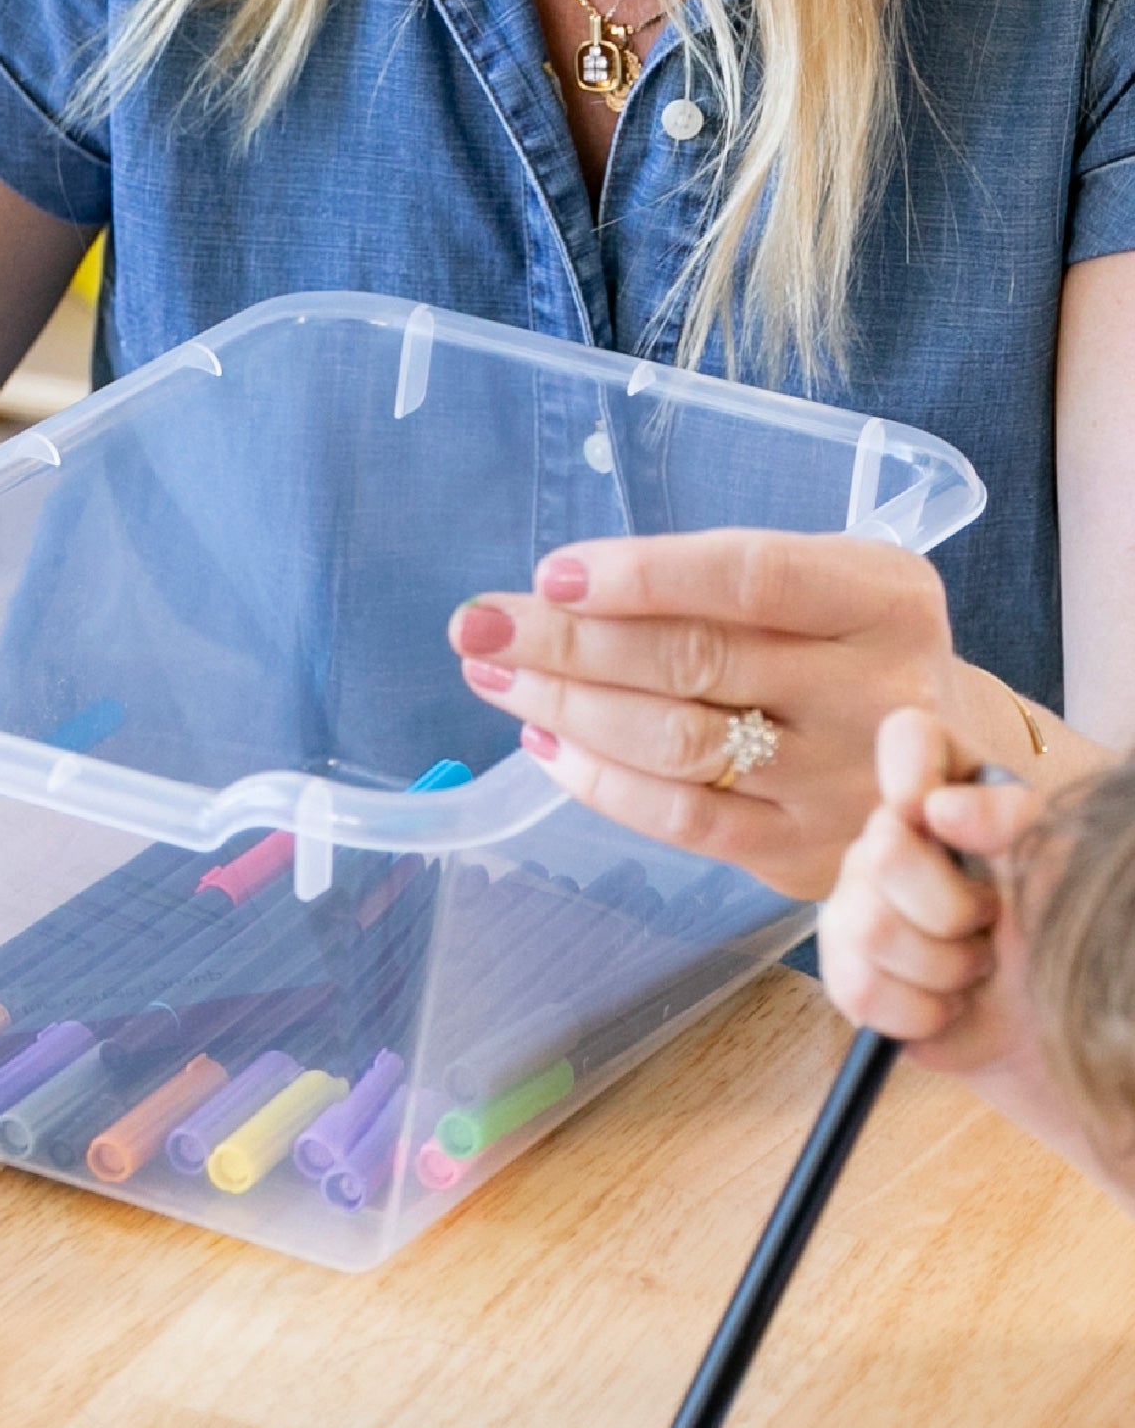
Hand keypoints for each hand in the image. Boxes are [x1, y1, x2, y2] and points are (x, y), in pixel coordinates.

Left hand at [447, 530, 976, 891]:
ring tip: (494, 675)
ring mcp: (846, 784)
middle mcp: (877, 693)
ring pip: (677, 743)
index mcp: (886, 601)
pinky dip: (599, 781)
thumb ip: (719, 579)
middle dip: (568, 641)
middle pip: (695, 662)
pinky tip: (545, 745)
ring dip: (565, 708)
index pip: (751, 578)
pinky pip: (683, 819)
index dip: (642, 576)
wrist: (949, 769)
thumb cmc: (852, 652)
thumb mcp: (828, 583)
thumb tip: (564, 589)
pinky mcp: (807, 853)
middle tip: (478, 626)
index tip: (550, 574)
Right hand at [822, 705, 1044, 1074]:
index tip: (932, 812)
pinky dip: (922, 1011)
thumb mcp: (1065, 863)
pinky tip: (950, 1005)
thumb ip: (1010, 818)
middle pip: (882, 852)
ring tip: (977, 969)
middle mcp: (893, 839)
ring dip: (945, 967)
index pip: (908, 736)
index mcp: (952, 792)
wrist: (1067, 1024)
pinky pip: (859, 989)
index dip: (910, 767)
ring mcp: (860, 905)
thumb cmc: (1071, 931)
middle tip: (990, 923)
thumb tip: (936, 810)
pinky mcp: (849, 974)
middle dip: (952, 908)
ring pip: (868, 930)